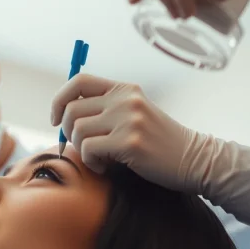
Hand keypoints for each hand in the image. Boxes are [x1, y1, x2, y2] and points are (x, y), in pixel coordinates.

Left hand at [50, 74, 200, 193]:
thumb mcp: (133, 116)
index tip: (56, 119)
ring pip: (77, 131)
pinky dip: (92, 163)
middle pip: (71, 110)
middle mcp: (125, 100)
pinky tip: (106, 167)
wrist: (194, 160)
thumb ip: (105, 110)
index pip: (78, 81)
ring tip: (100, 160)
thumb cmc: (157, 144)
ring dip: (82, 151)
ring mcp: (128, 119)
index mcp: (124, 89)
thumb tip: (62, 117)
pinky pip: (88, 150)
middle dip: (69, 134)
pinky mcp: (130, 142)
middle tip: (84, 149)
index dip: (59, 99)